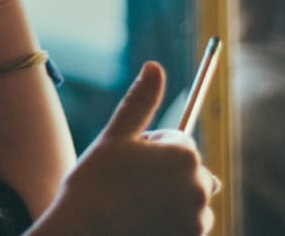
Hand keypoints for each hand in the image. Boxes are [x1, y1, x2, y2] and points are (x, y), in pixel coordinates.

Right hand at [33, 62, 216, 235]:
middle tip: (128, 185)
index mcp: (184, 155)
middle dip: (164, 172)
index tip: (128, 163)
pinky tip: (143, 222)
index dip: (151, 148)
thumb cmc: (95, 184)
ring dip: (170, 198)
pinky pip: (189, 222)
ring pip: (189, 196)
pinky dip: (172, 221)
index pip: (178, 141)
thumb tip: (155, 65)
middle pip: (188, 168)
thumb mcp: (116, 137)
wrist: (85, 235)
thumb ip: (141, 100)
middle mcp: (199, 186)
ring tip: (134, 206)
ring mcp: (199, 218)